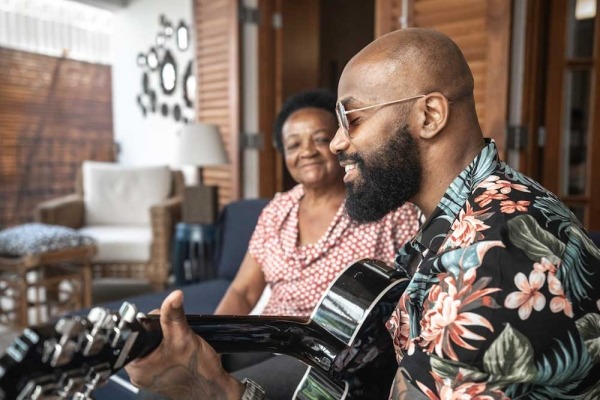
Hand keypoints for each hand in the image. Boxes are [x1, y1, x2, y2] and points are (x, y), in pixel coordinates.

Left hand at [125, 290, 244, 399]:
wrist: (213, 389)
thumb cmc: (198, 372)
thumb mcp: (183, 336)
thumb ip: (174, 314)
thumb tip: (173, 296)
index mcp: (137, 368)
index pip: (135, 335)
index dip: (150, 323)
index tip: (162, 322)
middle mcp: (140, 374)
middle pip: (144, 339)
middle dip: (160, 331)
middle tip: (174, 335)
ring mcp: (151, 376)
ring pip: (153, 346)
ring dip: (166, 340)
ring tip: (178, 344)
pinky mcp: (161, 376)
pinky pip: (160, 355)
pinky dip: (169, 349)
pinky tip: (179, 352)